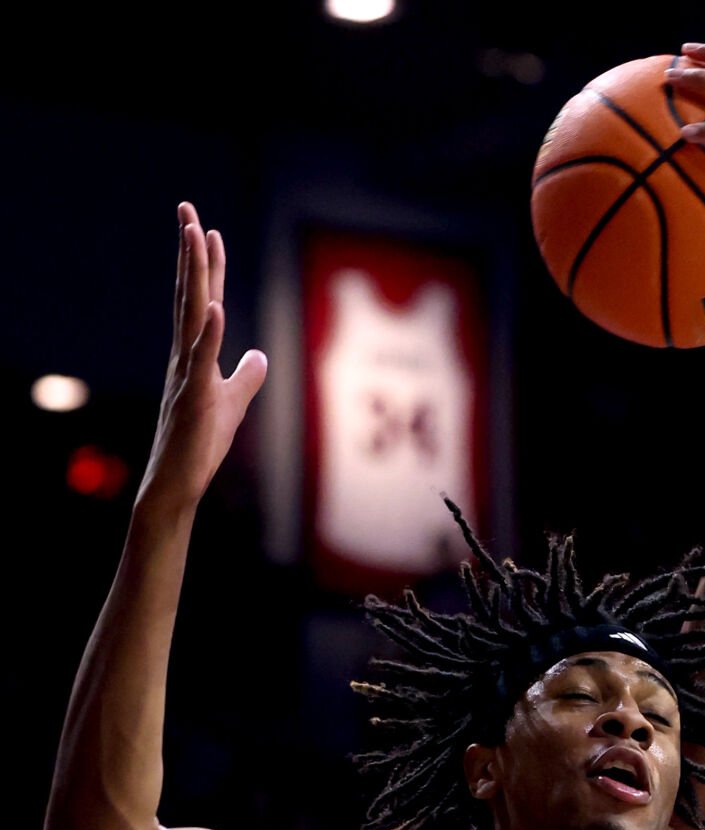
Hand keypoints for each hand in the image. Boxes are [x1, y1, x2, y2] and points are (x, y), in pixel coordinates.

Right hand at [137, 201, 266, 512]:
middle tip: (187, 209)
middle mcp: (185, 354)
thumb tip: (261, 357)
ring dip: (196, 275)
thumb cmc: (201, 443)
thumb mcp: (233, 403)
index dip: (208, 265)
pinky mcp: (194, 395)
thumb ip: (246, 377)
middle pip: (190, 293)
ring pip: (192, 313)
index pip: (203, 299)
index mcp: (195, 353)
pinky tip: (217, 306)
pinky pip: (203, 358)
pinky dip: (210, 332)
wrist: (179, 480)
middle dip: (191, 251)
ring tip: (196, 235)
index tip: (206, 229)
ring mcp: (187, 372)